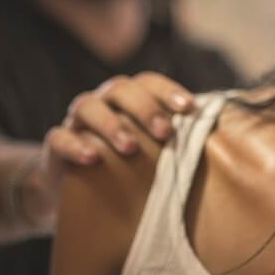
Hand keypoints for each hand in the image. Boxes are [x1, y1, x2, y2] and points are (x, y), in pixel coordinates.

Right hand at [39, 72, 195, 193]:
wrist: (75, 192)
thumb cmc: (124, 166)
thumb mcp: (149, 152)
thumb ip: (171, 141)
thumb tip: (220, 140)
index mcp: (127, 99)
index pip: (148, 82)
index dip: (168, 91)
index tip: (190, 109)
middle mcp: (102, 102)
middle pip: (120, 89)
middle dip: (144, 108)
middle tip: (164, 132)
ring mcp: (76, 122)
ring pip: (88, 107)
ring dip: (112, 124)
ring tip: (130, 147)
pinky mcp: (54, 146)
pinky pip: (59, 138)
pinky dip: (75, 145)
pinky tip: (91, 157)